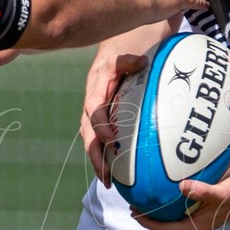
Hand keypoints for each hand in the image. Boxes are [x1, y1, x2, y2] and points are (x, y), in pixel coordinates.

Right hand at [82, 52, 147, 184]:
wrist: (119, 47)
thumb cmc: (124, 49)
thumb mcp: (126, 51)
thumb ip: (128, 58)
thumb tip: (141, 62)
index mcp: (96, 89)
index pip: (94, 110)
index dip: (101, 126)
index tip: (112, 141)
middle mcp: (93, 105)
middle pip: (88, 134)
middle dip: (95, 155)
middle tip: (105, 174)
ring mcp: (97, 114)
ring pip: (93, 141)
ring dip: (99, 162)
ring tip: (108, 182)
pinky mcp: (105, 120)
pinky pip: (102, 141)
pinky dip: (107, 157)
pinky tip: (118, 175)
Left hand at [141, 163, 229, 229]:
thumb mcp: (221, 192)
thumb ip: (202, 191)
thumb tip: (182, 187)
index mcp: (197, 225)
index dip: (149, 224)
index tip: (135, 214)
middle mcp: (196, 223)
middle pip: (167, 225)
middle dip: (151, 217)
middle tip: (136, 205)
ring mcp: (200, 216)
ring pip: (174, 216)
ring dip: (160, 209)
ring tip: (147, 198)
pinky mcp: (203, 207)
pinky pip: (182, 206)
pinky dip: (171, 201)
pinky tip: (167, 187)